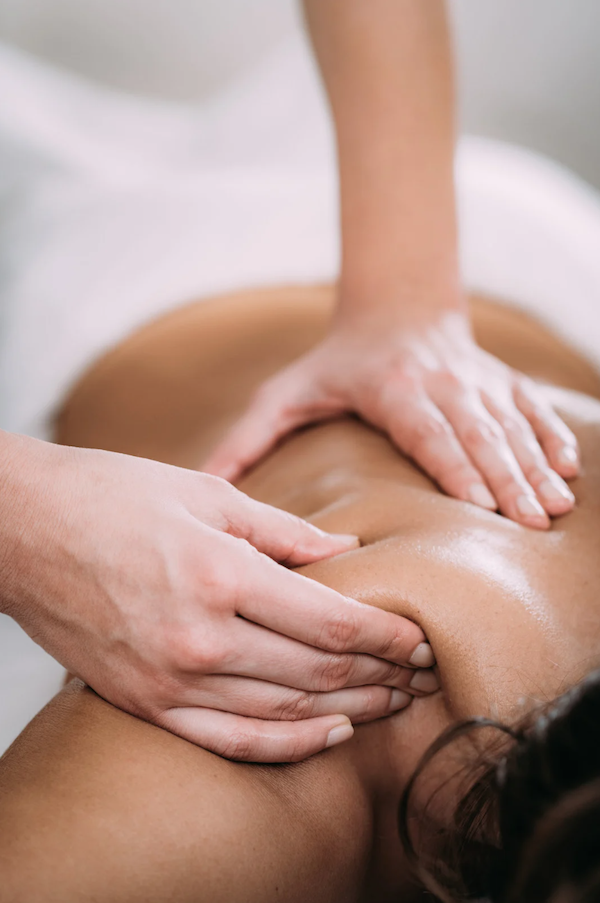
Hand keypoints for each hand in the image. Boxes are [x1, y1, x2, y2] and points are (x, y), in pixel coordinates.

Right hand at [1, 435, 434, 761]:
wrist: (24, 530)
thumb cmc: (115, 496)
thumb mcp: (208, 494)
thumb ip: (284, 531)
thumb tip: (346, 548)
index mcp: (221, 575)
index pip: (332, 623)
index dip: (387, 635)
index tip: (420, 637)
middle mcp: (200, 638)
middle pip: (318, 673)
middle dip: (382, 674)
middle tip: (422, 672)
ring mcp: (170, 679)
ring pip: (285, 712)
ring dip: (349, 710)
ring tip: (391, 703)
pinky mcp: (145, 701)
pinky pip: (230, 739)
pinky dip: (286, 744)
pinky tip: (328, 734)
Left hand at [204, 309, 578, 528]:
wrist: (395, 305)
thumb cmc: (338, 360)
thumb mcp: (287, 392)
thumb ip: (248, 438)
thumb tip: (204, 485)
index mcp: (393, 390)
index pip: (429, 434)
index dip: (457, 469)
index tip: (481, 509)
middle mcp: (442, 384)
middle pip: (480, 436)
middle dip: (508, 480)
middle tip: (534, 525)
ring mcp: (477, 382)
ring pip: (512, 427)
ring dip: (536, 468)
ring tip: (558, 510)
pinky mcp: (499, 381)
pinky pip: (532, 410)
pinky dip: (552, 438)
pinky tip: (571, 470)